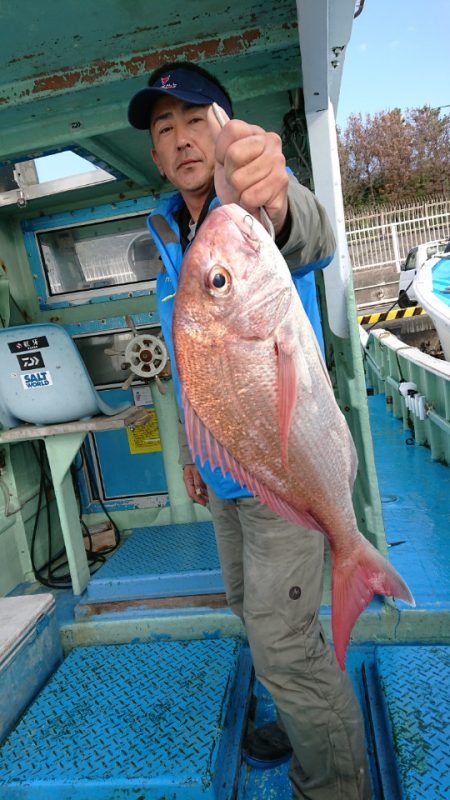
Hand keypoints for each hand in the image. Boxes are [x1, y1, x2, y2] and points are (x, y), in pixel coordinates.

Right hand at [182, 464, 208, 505]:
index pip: (191, 493)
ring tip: (212, 498)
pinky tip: (212, 492)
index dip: (198, 499)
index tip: (204, 503)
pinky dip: (207, 490)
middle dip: (203, 498)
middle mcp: (191, 482)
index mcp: (187, 480)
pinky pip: (203, 486)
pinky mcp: (200, 479)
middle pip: (196, 493)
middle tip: (209, 501)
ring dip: (205, 495)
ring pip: (200, 491)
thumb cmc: (194, 462)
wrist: (196, 455)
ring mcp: (195, 480)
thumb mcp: (196, 471)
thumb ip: (198, 481)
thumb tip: (199, 491)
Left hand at [208, 106, 288, 234]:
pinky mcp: (281, 183)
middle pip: (234, 154)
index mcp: (255, 132)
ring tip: (248, 191)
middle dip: (230, 174)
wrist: (260, 207)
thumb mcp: (225, 159)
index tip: (227, 163)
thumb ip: (220, 135)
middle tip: (239, 181)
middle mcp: (270, 142)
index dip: (221, 152)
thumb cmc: (243, 182)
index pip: (231, 129)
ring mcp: (278, 162)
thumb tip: (212, 109)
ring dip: (239, 192)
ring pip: (240, 179)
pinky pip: (250, 196)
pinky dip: (248, 203)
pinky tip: (256, 201)